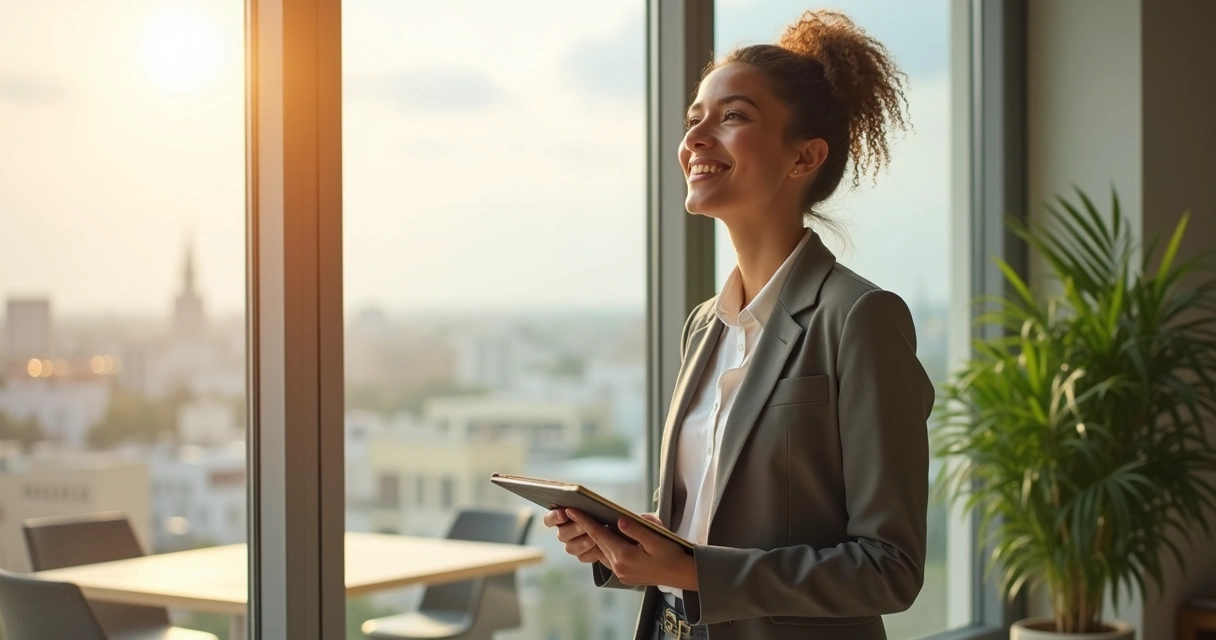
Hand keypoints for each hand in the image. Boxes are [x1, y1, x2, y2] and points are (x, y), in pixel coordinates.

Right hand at [543, 508, 603, 564]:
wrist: (614, 528)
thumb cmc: (603, 512)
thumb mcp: (597, 506)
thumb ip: (591, 505)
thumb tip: (598, 508)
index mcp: (563, 516)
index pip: (550, 519)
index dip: (554, 517)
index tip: (563, 514)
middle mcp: (565, 531)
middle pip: (562, 534)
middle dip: (574, 529)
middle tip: (584, 526)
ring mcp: (572, 544)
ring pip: (570, 548)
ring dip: (582, 543)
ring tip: (594, 539)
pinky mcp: (582, 555)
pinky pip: (582, 557)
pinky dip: (591, 553)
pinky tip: (600, 548)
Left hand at [565, 509, 697, 590]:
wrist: (682, 575)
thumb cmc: (672, 554)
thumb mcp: (657, 539)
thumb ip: (637, 530)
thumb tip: (620, 520)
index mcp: (625, 557)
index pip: (599, 535)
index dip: (585, 521)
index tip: (571, 510)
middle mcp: (618, 567)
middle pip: (597, 543)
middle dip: (586, 528)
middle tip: (574, 512)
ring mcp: (620, 573)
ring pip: (601, 552)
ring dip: (595, 538)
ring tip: (588, 523)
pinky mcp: (624, 576)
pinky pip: (608, 559)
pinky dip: (604, 547)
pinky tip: (605, 538)